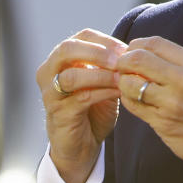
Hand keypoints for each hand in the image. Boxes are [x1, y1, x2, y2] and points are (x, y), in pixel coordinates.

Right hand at [37, 28, 126, 182]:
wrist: (81, 145)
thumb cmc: (92, 109)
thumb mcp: (102, 82)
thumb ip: (111, 66)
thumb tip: (133, 50)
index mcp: (62, 59)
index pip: (82, 36)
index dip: (106, 40)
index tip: (127, 49)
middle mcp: (49, 72)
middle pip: (67, 49)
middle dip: (97, 52)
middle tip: (120, 60)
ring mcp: (50, 93)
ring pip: (71, 75)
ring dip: (100, 75)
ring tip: (121, 78)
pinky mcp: (58, 113)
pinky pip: (80, 98)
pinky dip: (102, 92)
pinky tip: (118, 93)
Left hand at [115, 36, 182, 182]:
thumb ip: (175, 65)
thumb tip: (141, 55)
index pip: (153, 42)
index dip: (135, 47)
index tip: (132, 56)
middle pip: (138, 57)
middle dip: (123, 63)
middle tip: (123, 72)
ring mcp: (173, 100)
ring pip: (130, 82)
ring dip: (123, 85)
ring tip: (129, 90)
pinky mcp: (164, 121)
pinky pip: (133, 105)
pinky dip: (128, 101)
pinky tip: (136, 103)